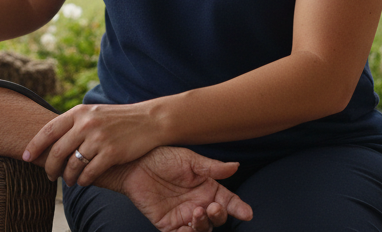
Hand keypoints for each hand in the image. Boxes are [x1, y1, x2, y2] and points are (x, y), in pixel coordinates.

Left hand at [23, 102, 158, 185]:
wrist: (150, 120)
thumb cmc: (119, 119)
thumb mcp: (94, 113)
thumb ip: (75, 123)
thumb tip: (52, 140)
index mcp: (79, 112)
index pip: (48, 130)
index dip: (34, 145)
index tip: (25, 156)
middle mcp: (86, 124)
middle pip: (57, 151)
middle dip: (50, 167)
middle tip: (49, 176)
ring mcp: (99, 138)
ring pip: (72, 165)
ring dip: (68, 177)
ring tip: (69, 181)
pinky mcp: (112, 153)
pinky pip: (89, 173)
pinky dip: (83, 180)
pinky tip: (83, 182)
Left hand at [103, 146, 253, 231]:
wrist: (134, 165)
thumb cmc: (160, 157)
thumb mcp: (188, 159)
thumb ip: (211, 167)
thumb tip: (235, 166)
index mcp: (207, 188)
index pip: (228, 201)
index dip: (239, 208)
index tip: (247, 213)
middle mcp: (198, 203)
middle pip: (218, 218)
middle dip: (219, 216)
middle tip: (211, 207)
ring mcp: (184, 215)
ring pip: (203, 229)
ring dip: (204, 225)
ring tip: (196, 213)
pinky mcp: (168, 225)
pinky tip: (186, 228)